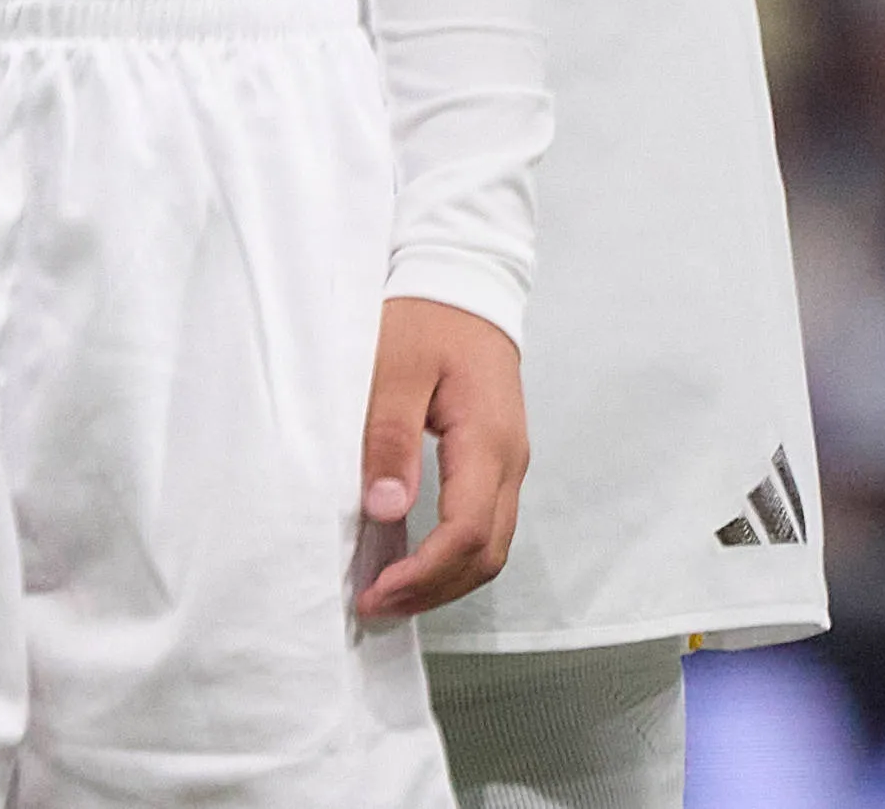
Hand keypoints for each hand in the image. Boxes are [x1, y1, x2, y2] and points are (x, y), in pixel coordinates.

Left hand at [350, 296, 525, 618]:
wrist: (462, 278)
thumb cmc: (424, 316)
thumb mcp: (393, 366)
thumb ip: (389, 436)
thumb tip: (386, 511)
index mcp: (488, 439)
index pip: (467, 532)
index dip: (423, 574)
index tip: (375, 593)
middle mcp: (509, 460)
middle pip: (487, 554)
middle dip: (433, 590)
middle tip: (375, 607)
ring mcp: (508, 461)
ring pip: (490, 545)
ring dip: (443, 578)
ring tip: (388, 593)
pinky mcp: (495, 458)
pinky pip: (482, 523)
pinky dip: (449, 554)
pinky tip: (408, 557)